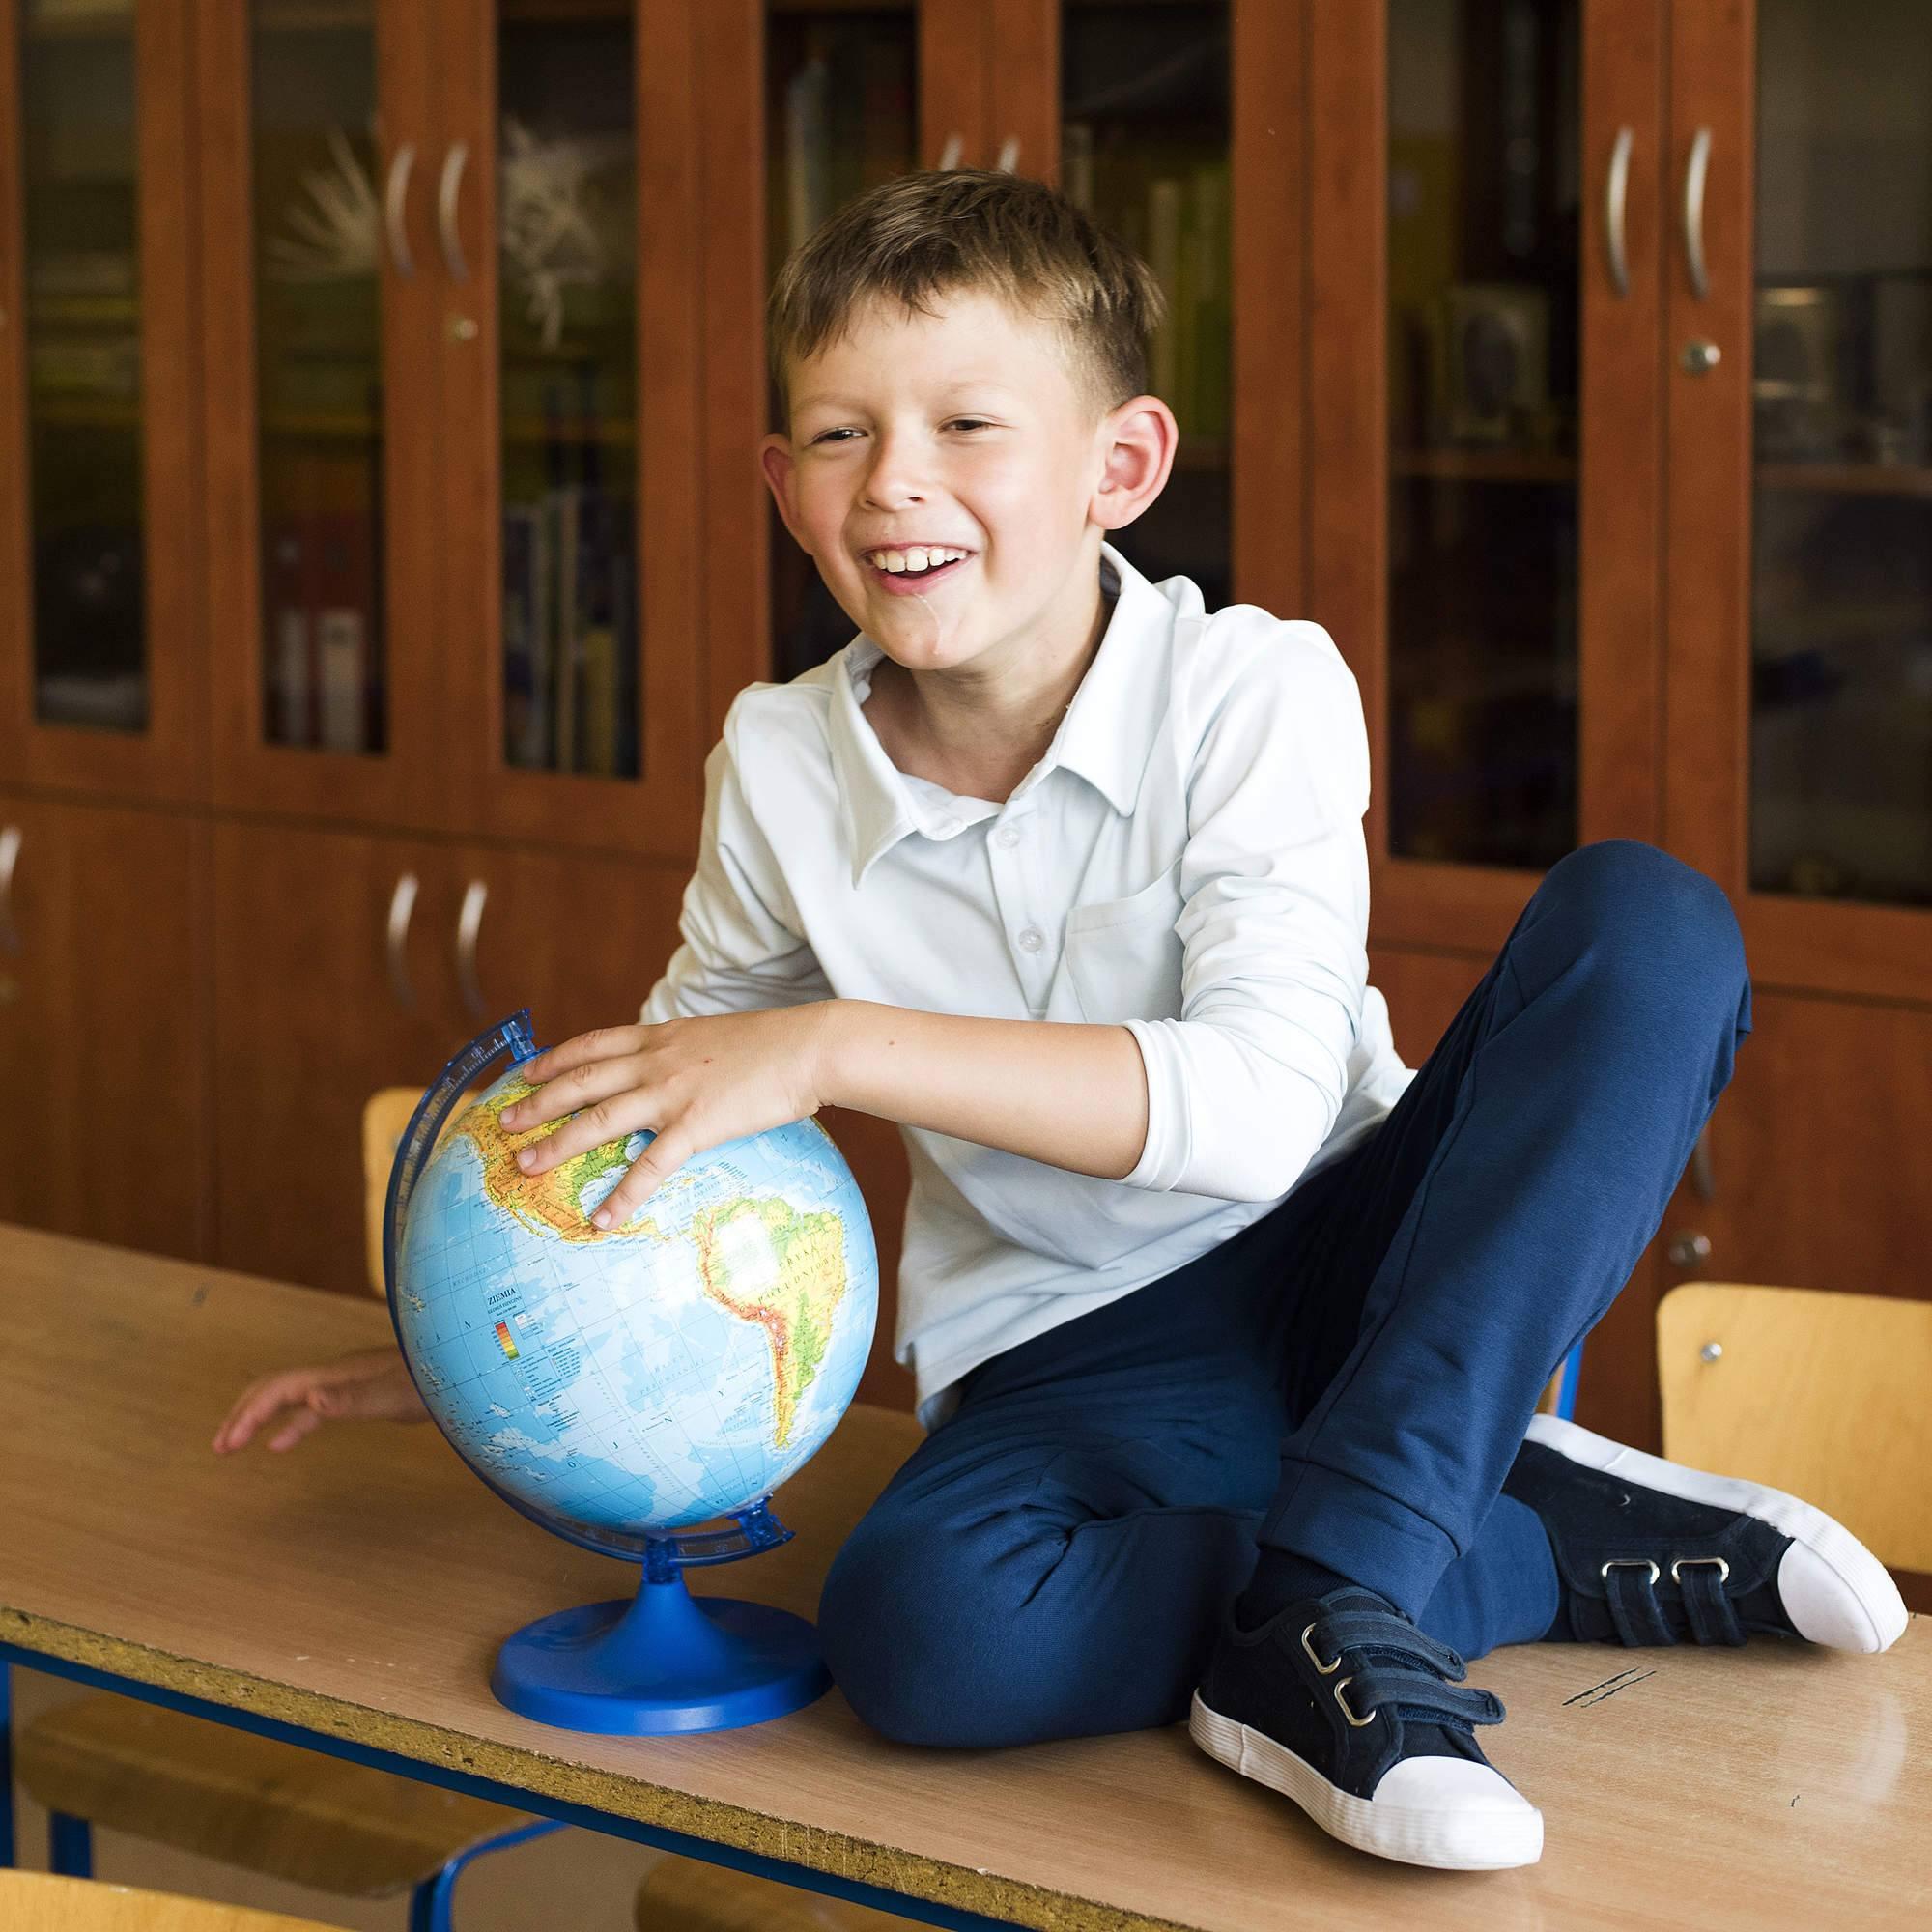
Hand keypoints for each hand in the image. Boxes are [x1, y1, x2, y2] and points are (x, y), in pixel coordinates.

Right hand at [212, 1347, 426, 1453]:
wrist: (463, 1370)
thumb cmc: (430, 1382)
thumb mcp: (390, 1396)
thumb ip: (350, 1400)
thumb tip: (309, 1400)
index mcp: (334, 1375)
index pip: (277, 1390)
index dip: (248, 1415)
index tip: (226, 1446)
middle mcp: (335, 1374)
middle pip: (274, 1388)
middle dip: (243, 1414)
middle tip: (218, 1447)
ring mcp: (347, 1382)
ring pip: (289, 1398)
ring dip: (259, 1419)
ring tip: (234, 1444)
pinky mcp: (361, 1393)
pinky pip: (313, 1408)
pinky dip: (291, 1425)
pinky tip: (282, 1443)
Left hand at [498, 1008, 832, 1228]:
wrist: (810, 1046)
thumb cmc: (775, 1045)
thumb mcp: (717, 1038)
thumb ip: (687, 1053)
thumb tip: (675, 1072)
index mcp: (661, 1037)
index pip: (593, 1045)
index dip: (554, 1059)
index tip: (524, 1073)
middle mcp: (656, 1061)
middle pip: (582, 1082)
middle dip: (537, 1103)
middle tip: (505, 1123)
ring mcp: (673, 1092)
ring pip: (599, 1119)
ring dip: (557, 1143)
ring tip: (526, 1166)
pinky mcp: (696, 1124)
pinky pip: (650, 1165)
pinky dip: (623, 1194)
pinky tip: (602, 1217)